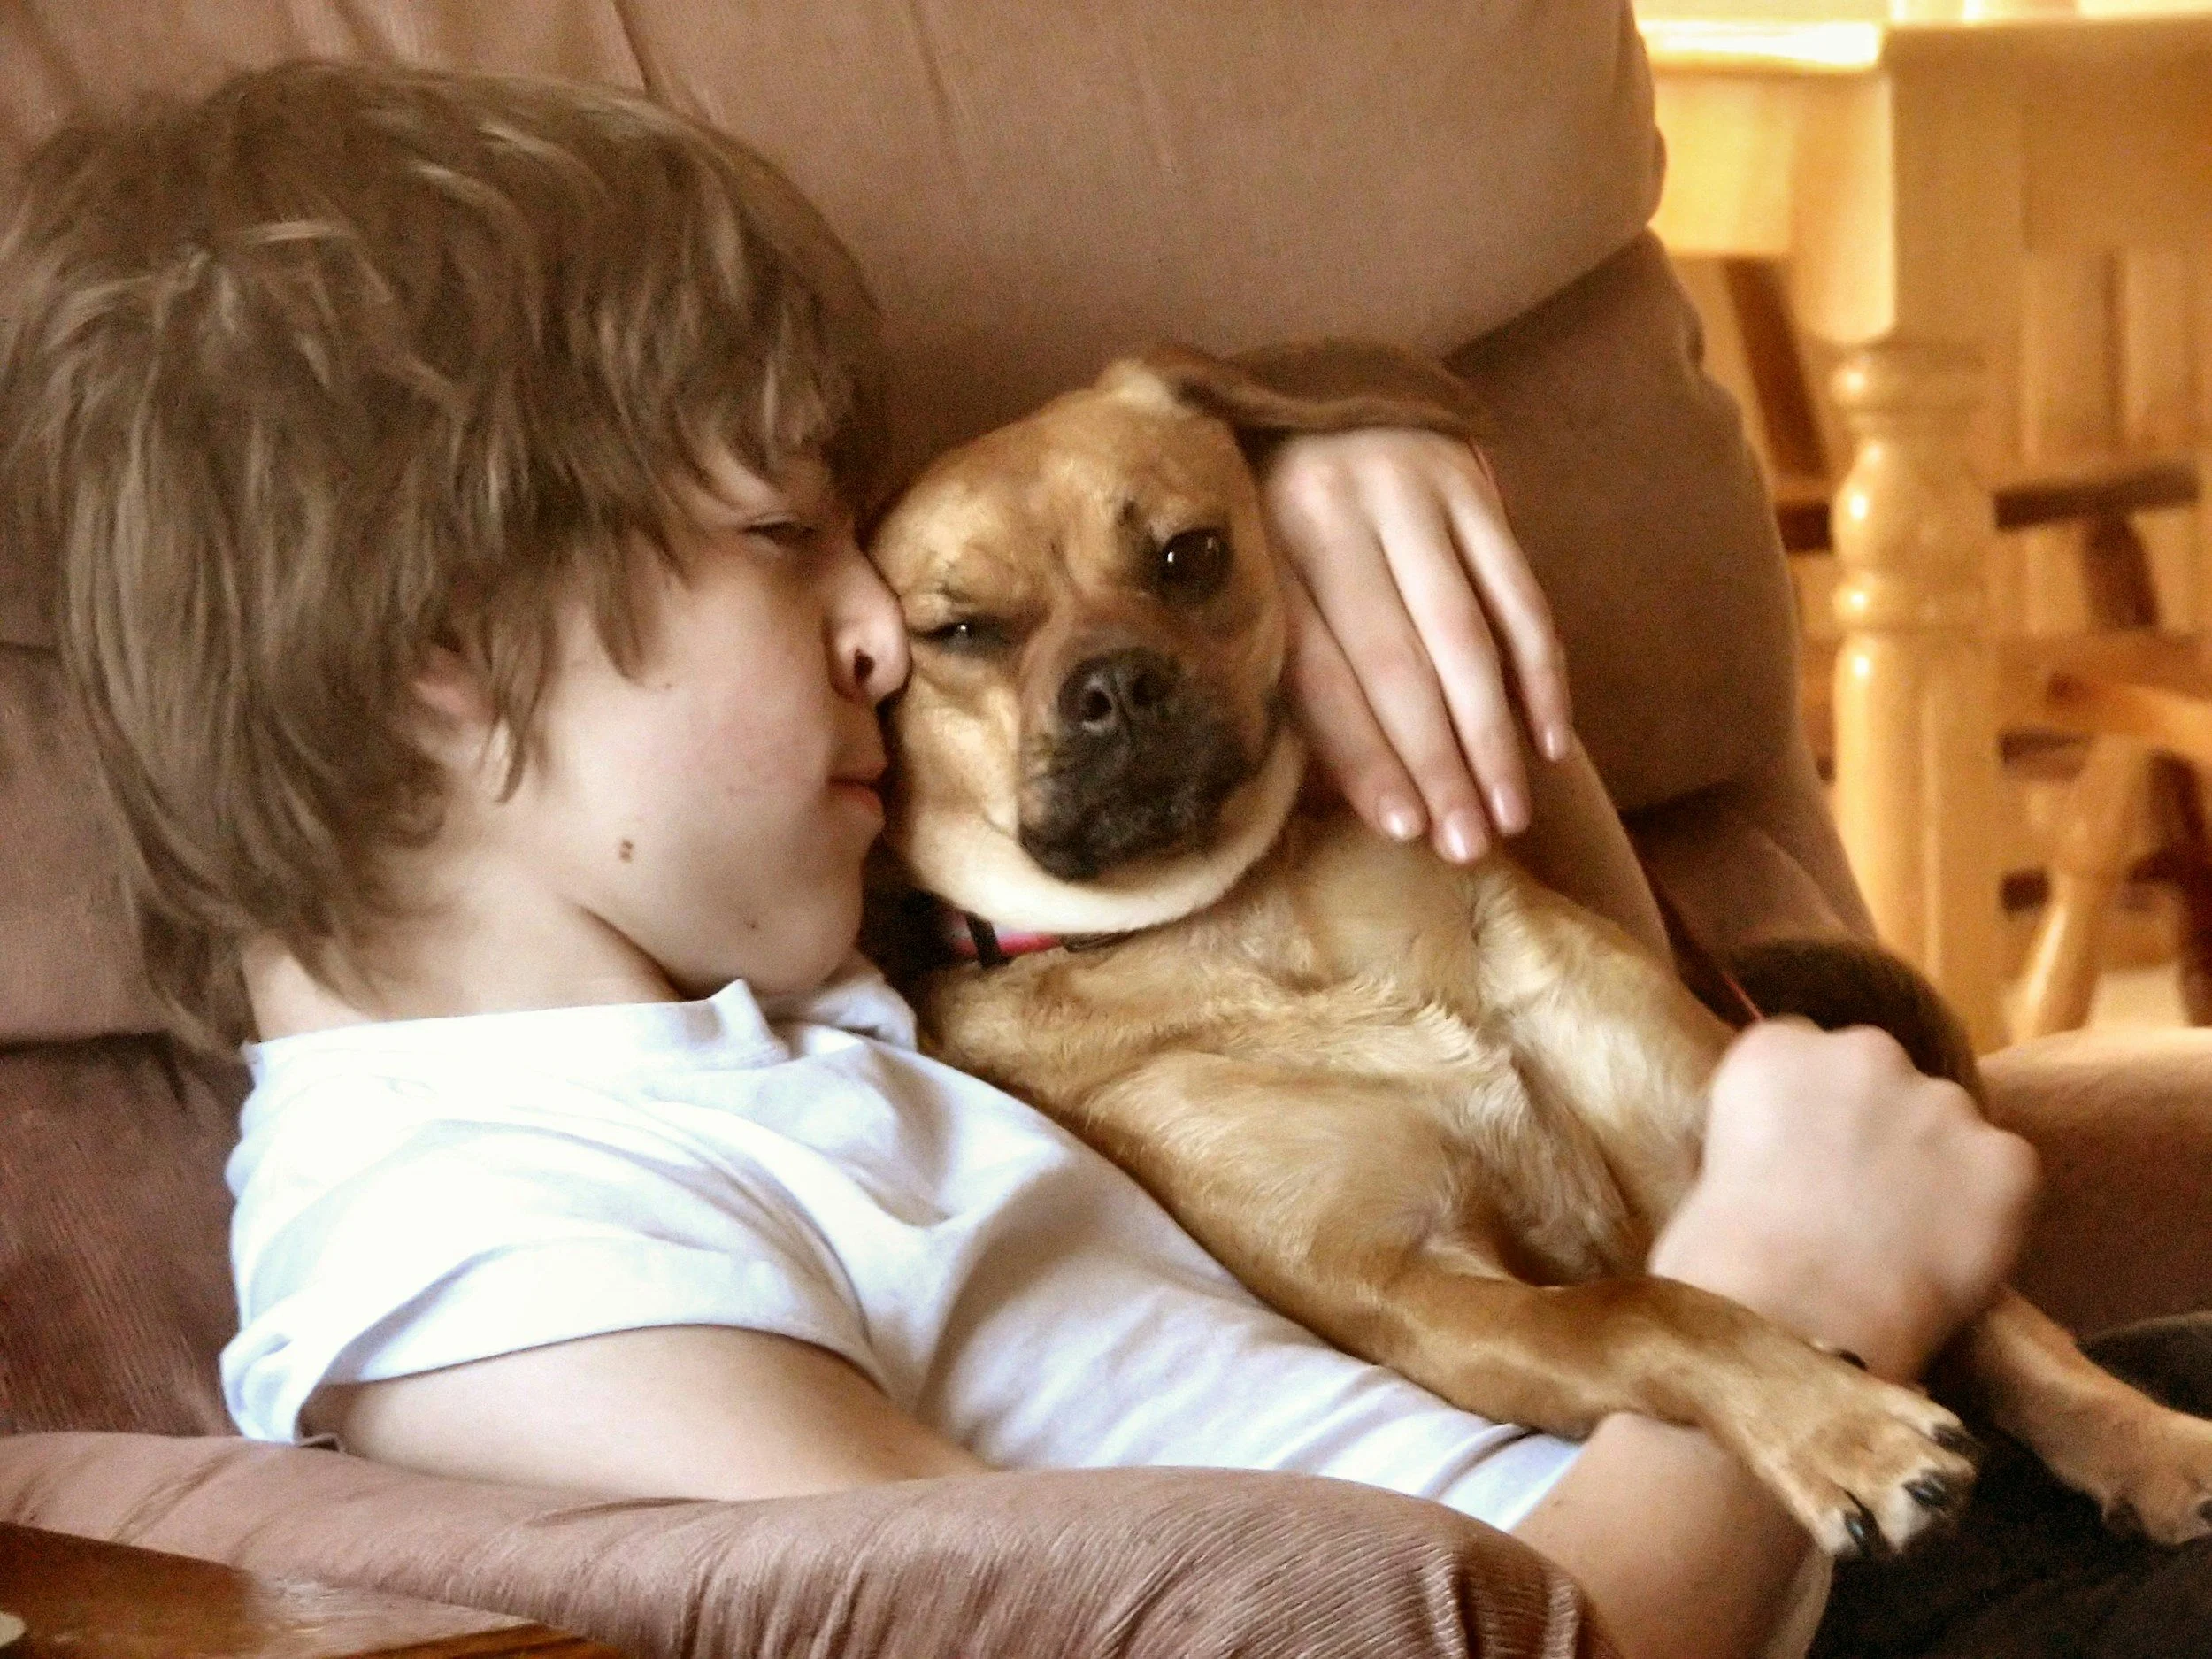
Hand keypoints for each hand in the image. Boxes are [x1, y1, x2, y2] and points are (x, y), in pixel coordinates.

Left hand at [1260, 428, 1569, 864]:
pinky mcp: (1470, 482)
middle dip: (1438, 764)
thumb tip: (1349, 797)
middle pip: (1395, 664)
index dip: (1365, 755)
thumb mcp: (1258, 574)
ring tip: (1511, 811)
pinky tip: (1549, 738)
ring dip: (1494, 734)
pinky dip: (1539, 671)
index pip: (1320, 674)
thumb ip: (1293, 664)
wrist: (1319, 388)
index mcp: (1263, 550)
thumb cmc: (1275, 518)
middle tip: (1470, 843)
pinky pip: (1518, 591)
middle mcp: (1333, 514)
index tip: (1405, 827)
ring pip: (1463, 635)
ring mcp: (1408, 493)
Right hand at [1649, 1019, 2039, 1382]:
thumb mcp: (1709, 1167)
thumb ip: (1762, 1137)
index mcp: (1777, 1048)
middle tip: (1854, 1196)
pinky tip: (1948, 1254)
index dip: (1805, 1109)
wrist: (1797, 1318)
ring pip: (1945, 1121)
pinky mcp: (2006, 1159)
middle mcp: (1865, 1053)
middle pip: (1877, 1073)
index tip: (1800, 1156)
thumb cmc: (1722, 1260)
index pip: (1801, 1052)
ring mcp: (1943, 1102)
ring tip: (1904, 1235)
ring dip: (1929, 1161)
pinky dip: (1984, 1207)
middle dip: (1871, 1123)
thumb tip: (1791, 1163)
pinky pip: (2003, 1173)